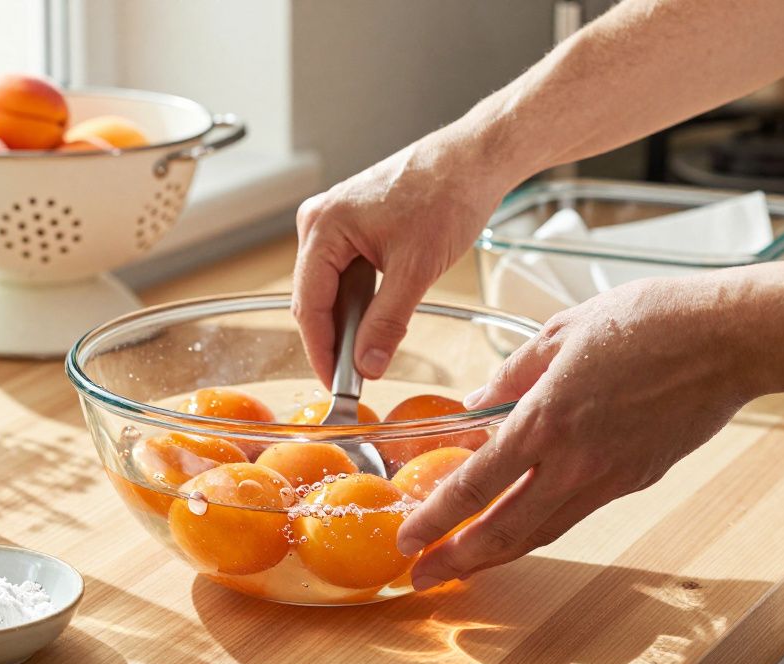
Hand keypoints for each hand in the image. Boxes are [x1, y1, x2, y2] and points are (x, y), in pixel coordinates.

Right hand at [292, 132, 511, 385]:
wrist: (475, 159)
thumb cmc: (447, 195)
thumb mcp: (417, 269)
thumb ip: (387, 321)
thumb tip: (366, 364)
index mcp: (323, 226)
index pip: (308, 302)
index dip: (321, 349)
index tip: (335, 384)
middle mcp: (319, 221)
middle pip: (314, 296)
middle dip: (334, 339)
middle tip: (354, 378)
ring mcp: (334, 221)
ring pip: (331, 287)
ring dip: (348, 321)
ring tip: (368, 354)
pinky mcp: (353, 224)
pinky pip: (346, 273)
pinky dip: (360, 301)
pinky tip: (376, 321)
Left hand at [396, 274, 764, 589]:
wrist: (727, 338)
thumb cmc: (648, 322)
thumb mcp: (560, 333)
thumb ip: (511, 375)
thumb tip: (477, 406)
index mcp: (546, 420)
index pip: (475, 484)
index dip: (436, 518)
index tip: (409, 537)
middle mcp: (575, 461)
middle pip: (505, 529)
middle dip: (458, 559)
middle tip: (425, 577)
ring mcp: (609, 477)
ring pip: (543, 531)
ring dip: (498, 554)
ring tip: (465, 565)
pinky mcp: (637, 479)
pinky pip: (577, 511)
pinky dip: (541, 526)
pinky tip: (522, 524)